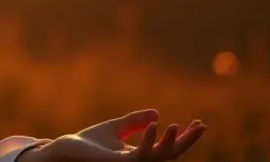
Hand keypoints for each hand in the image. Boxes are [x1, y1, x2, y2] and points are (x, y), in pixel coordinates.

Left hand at [27, 109, 205, 160]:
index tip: (199, 123)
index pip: (168, 149)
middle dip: (187, 141)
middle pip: (171, 155)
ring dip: (170, 142)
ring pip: (159, 157)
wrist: (68, 148)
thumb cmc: (90, 142)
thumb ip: (135, 122)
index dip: (185, 137)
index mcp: (140, 155)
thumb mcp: (117, 127)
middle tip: (201, 126)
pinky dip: (149, 140)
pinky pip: (140, 154)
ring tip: (177, 125)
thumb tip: (157, 113)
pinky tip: (156, 125)